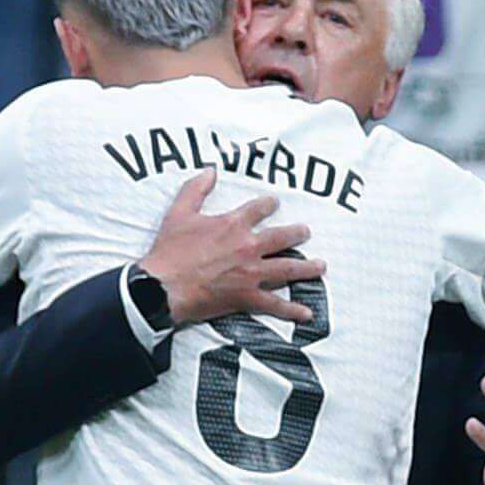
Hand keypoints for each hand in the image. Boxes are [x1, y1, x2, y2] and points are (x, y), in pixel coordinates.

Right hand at [144, 172, 322, 327]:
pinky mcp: (247, 296)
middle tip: (306, 232)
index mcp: (233, 225)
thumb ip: (196, 189)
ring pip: (287, 268)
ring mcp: (251, 273)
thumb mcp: (179, 212)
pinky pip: (275, 304)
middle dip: (297, 233)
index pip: (258, 209)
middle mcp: (248, 246)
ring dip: (307, 267)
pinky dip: (292, 310)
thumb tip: (210, 171)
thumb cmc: (170, 251)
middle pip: (282, 237)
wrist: (164, 286)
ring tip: (320, 266)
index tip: (275, 203)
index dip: (269, 204)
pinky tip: (307, 312)